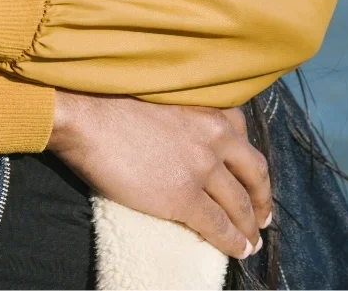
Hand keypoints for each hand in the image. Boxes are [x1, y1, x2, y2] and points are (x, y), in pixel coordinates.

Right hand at [48, 91, 270, 259]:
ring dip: (249, 226)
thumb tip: (186, 133)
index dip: (250, 164)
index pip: (244, 138)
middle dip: (261, 198)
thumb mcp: (162, 95)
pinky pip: (218, 226)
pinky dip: (233, 242)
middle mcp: (214, 135)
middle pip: (254, 172)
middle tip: (262, 217)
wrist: (85, 117)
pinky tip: (238, 250)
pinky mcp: (184, 197)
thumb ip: (184, 112)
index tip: (251, 177)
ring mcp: (201, 167)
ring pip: (239, 203)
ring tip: (251, 241)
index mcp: (207, 107)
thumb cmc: (110, 100)